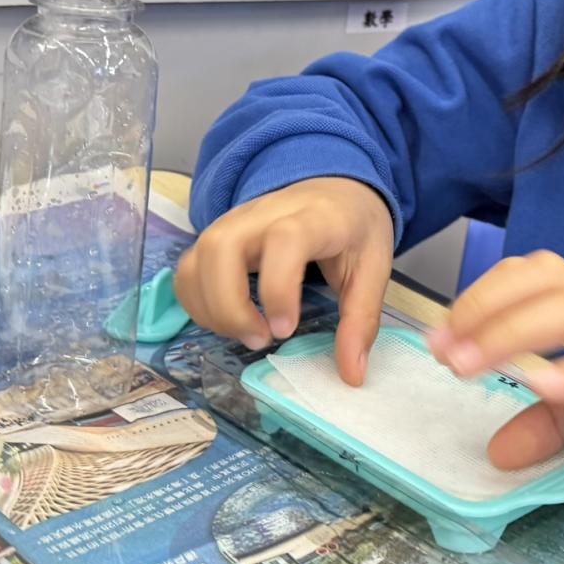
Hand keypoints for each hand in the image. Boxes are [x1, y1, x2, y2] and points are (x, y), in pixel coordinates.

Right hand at [175, 177, 393, 383]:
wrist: (336, 188)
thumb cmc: (354, 229)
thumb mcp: (374, 269)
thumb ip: (361, 320)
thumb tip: (350, 375)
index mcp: (315, 218)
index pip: (284, 238)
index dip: (278, 287)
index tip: (285, 330)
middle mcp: (266, 213)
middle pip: (222, 245)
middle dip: (229, 304)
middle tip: (261, 339)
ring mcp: (236, 221)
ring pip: (198, 256)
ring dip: (211, 307)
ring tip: (247, 333)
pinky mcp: (218, 235)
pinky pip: (189, 267)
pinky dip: (196, 301)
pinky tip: (227, 321)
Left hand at [429, 251, 563, 468]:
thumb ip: (549, 420)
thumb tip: (497, 451)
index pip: (536, 273)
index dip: (484, 292)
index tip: (442, 331)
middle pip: (549, 279)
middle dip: (486, 306)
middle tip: (443, 348)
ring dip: (514, 331)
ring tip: (470, 363)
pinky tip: (541, 387)